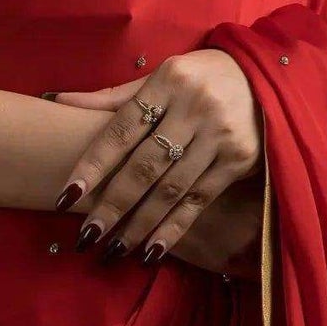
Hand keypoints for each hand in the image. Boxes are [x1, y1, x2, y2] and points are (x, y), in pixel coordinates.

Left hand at [50, 48, 262, 262]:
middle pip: (144, 164)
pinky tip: (151, 250)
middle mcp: (195, 107)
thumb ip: (114, 97)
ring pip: (171, 188)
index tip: (67, 194)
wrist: (268, 78)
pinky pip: (199, 199)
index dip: (93, 163)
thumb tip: (57, 100)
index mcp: (168, 80)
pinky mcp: (239, 159)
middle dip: (113, 204)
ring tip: (113, 248)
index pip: (122, 129)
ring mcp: (220, 135)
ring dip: (140, 223)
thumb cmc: (202, 77)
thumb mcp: (162, 76)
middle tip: (86, 235)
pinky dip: (174, 227)